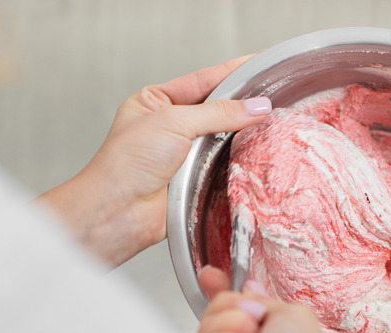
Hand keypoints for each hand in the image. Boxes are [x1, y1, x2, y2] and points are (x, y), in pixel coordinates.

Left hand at [36, 55, 271, 266]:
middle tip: (273, 92)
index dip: (232, 71)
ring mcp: (184, 153)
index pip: (202, 80)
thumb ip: (218, 113)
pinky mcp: (197, 179)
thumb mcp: (173, 122)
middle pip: (216, 107)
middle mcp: (170, 125)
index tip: (258, 62)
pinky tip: (257, 149)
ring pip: (223, 136)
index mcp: (155, 102)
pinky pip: (225, 164)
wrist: (118, 211)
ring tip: (271, 119)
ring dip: (242, 131)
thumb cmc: (127, 163)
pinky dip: (240, 158)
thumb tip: (256, 107)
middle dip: (241, 102)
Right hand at [197, 266, 352, 332]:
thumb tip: (247, 288)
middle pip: (217, 308)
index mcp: (268, 324)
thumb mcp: (294, 315)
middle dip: (235, 309)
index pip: (235, 299)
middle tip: (256, 323)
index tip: (211, 276)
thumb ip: (265, 297)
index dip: (220, 285)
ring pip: (208, 326)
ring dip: (235, 332)